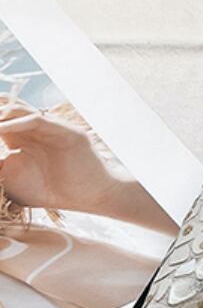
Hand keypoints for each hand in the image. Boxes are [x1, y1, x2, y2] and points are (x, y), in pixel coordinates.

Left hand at [0, 110, 119, 212]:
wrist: (88, 197)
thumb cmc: (50, 190)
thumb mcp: (10, 179)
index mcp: (19, 136)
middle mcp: (33, 127)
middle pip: (3, 110)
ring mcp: (50, 126)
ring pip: (18, 110)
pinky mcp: (65, 131)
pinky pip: (38, 120)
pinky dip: (19, 122)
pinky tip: (5, 128)